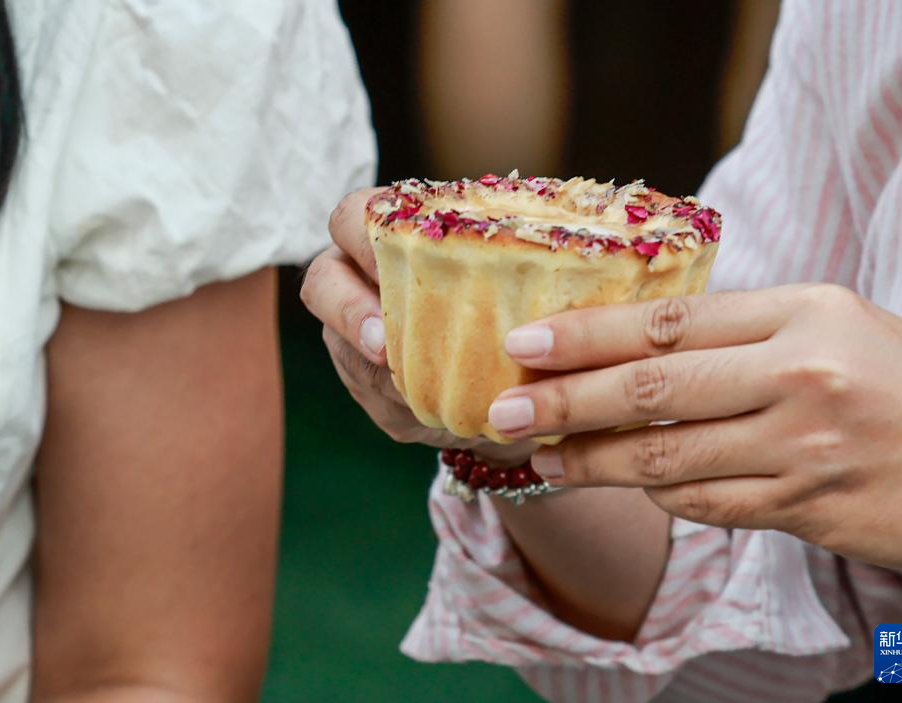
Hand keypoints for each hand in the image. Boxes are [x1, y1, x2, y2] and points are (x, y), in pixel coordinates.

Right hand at [301, 189, 534, 464]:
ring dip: (377, 368)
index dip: (364, 234)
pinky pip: (371, 394)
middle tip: (382, 341)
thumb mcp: (526, 273)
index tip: (395, 257)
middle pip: (324, 282)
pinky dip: (401, 403)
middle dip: (349, 310)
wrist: (513, 364)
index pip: (355, 217)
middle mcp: (361, 279)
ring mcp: (356, 333)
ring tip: (410, 383)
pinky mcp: (368, 384)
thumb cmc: (520, 300)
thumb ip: (525, 260)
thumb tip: (578, 255)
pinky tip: (432, 409)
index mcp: (394, 234)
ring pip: (342, 345)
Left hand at [487, 284, 901, 570]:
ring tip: (540, 460)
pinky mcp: (807, 506)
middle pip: (651, 389)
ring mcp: (802, 447)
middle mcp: (798, 375)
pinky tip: (627, 486)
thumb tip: (635, 342)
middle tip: (502, 411)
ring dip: (592, 461)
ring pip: (667, 458)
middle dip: (564, 401)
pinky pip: (706, 505)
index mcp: (800, 312)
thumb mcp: (831, 325)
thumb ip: (740, 331)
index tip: (524, 345)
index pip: (667, 322)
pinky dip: (659, 496)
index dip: (586, 335)